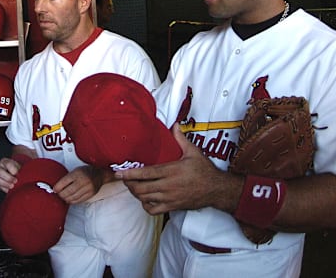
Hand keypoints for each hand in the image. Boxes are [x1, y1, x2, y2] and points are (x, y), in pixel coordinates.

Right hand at [0, 157, 21, 192]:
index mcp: (5, 161)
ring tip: (12, 186)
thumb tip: (24, 175)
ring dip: (5, 184)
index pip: (6, 163)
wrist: (15, 176)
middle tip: (15, 181)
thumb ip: (21, 170)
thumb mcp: (20, 169)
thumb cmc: (18, 171)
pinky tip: (9, 189)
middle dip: (8, 178)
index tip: (16, 173)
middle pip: (0, 171)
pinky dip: (3, 188)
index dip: (12, 169)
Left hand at [53, 165, 100, 204]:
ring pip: (74, 197)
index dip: (58, 187)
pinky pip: (79, 200)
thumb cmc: (86, 171)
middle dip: (61, 194)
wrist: (100, 174)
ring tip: (63, 197)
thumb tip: (57, 186)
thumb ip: (67, 178)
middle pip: (69, 191)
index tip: (54, 189)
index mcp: (78, 173)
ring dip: (66, 199)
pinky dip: (73, 201)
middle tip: (58, 194)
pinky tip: (70, 200)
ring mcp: (88, 188)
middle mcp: (83, 181)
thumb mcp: (76, 170)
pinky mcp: (91, 194)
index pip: (65, 182)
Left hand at [115, 123, 238, 214]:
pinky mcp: (172, 207)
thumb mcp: (194, 152)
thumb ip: (180, 139)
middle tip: (125, 179)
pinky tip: (145, 199)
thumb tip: (175, 125)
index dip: (130, 174)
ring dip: (136, 193)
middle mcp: (168, 186)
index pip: (146, 174)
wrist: (216, 190)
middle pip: (141, 188)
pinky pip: (153, 210)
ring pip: (145, 199)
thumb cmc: (205, 170)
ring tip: (132, 186)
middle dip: (129, 184)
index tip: (119, 173)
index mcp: (171, 171)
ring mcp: (169, 198)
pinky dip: (145, 205)